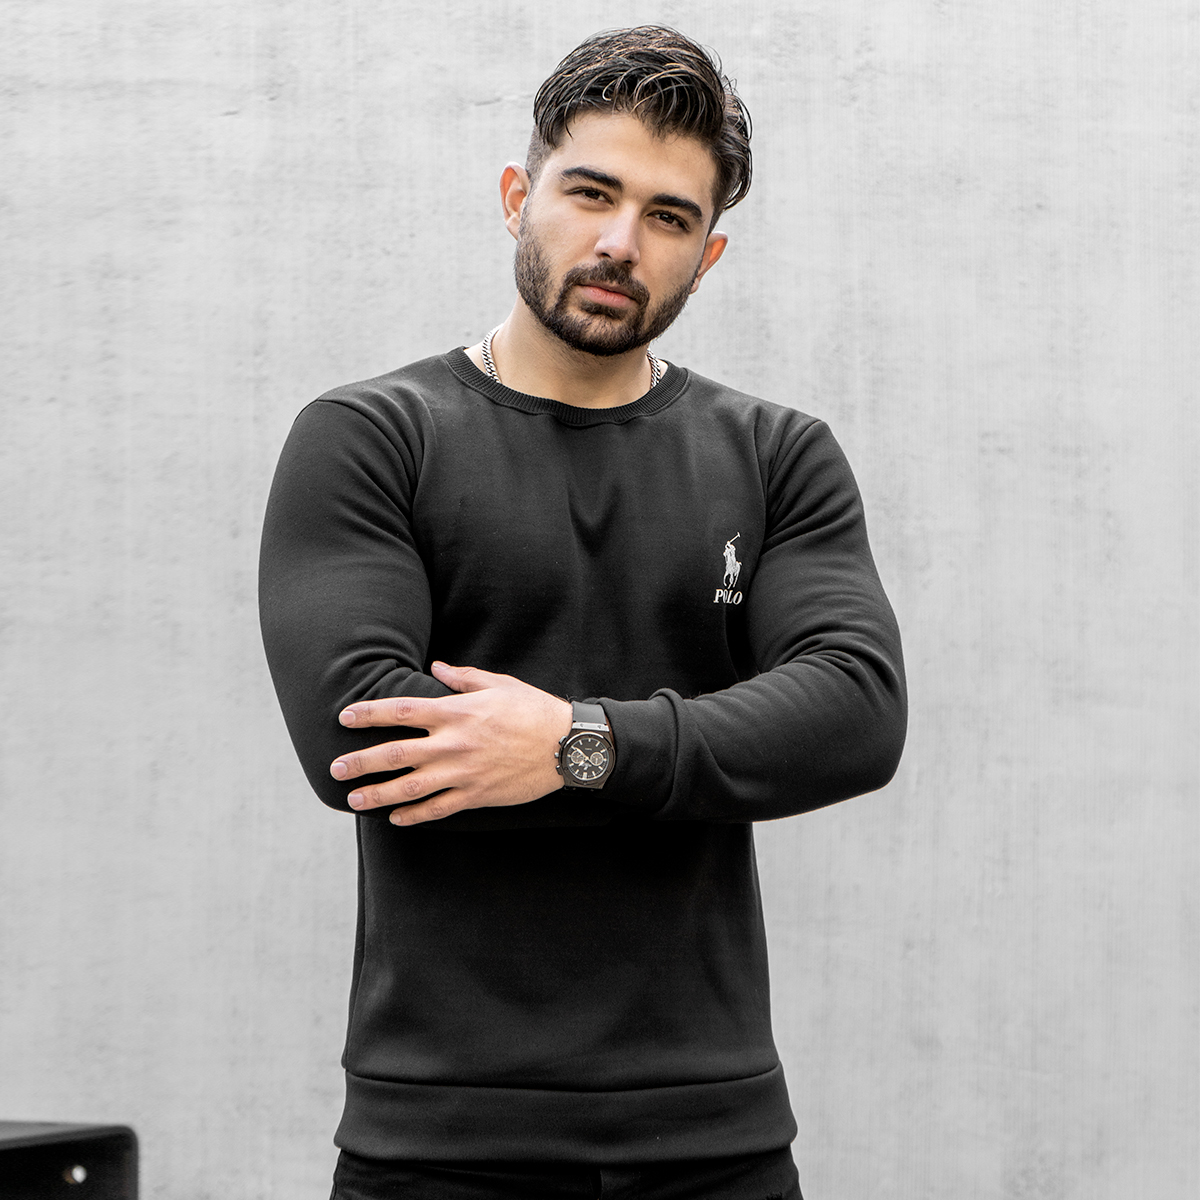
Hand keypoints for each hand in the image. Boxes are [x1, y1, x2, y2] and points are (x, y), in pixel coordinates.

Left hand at [330, 662, 572, 825]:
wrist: (566, 745)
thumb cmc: (533, 709)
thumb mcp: (499, 684)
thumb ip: (463, 678)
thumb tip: (436, 667)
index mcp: (457, 712)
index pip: (401, 712)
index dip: (370, 714)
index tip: (345, 717)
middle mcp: (453, 744)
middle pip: (396, 754)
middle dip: (361, 762)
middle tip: (335, 769)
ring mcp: (463, 773)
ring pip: (410, 788)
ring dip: (378, 795)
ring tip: (354, 800)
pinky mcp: (476, 795)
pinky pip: (438, 809)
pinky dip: (414, 816)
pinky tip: (395, 818)